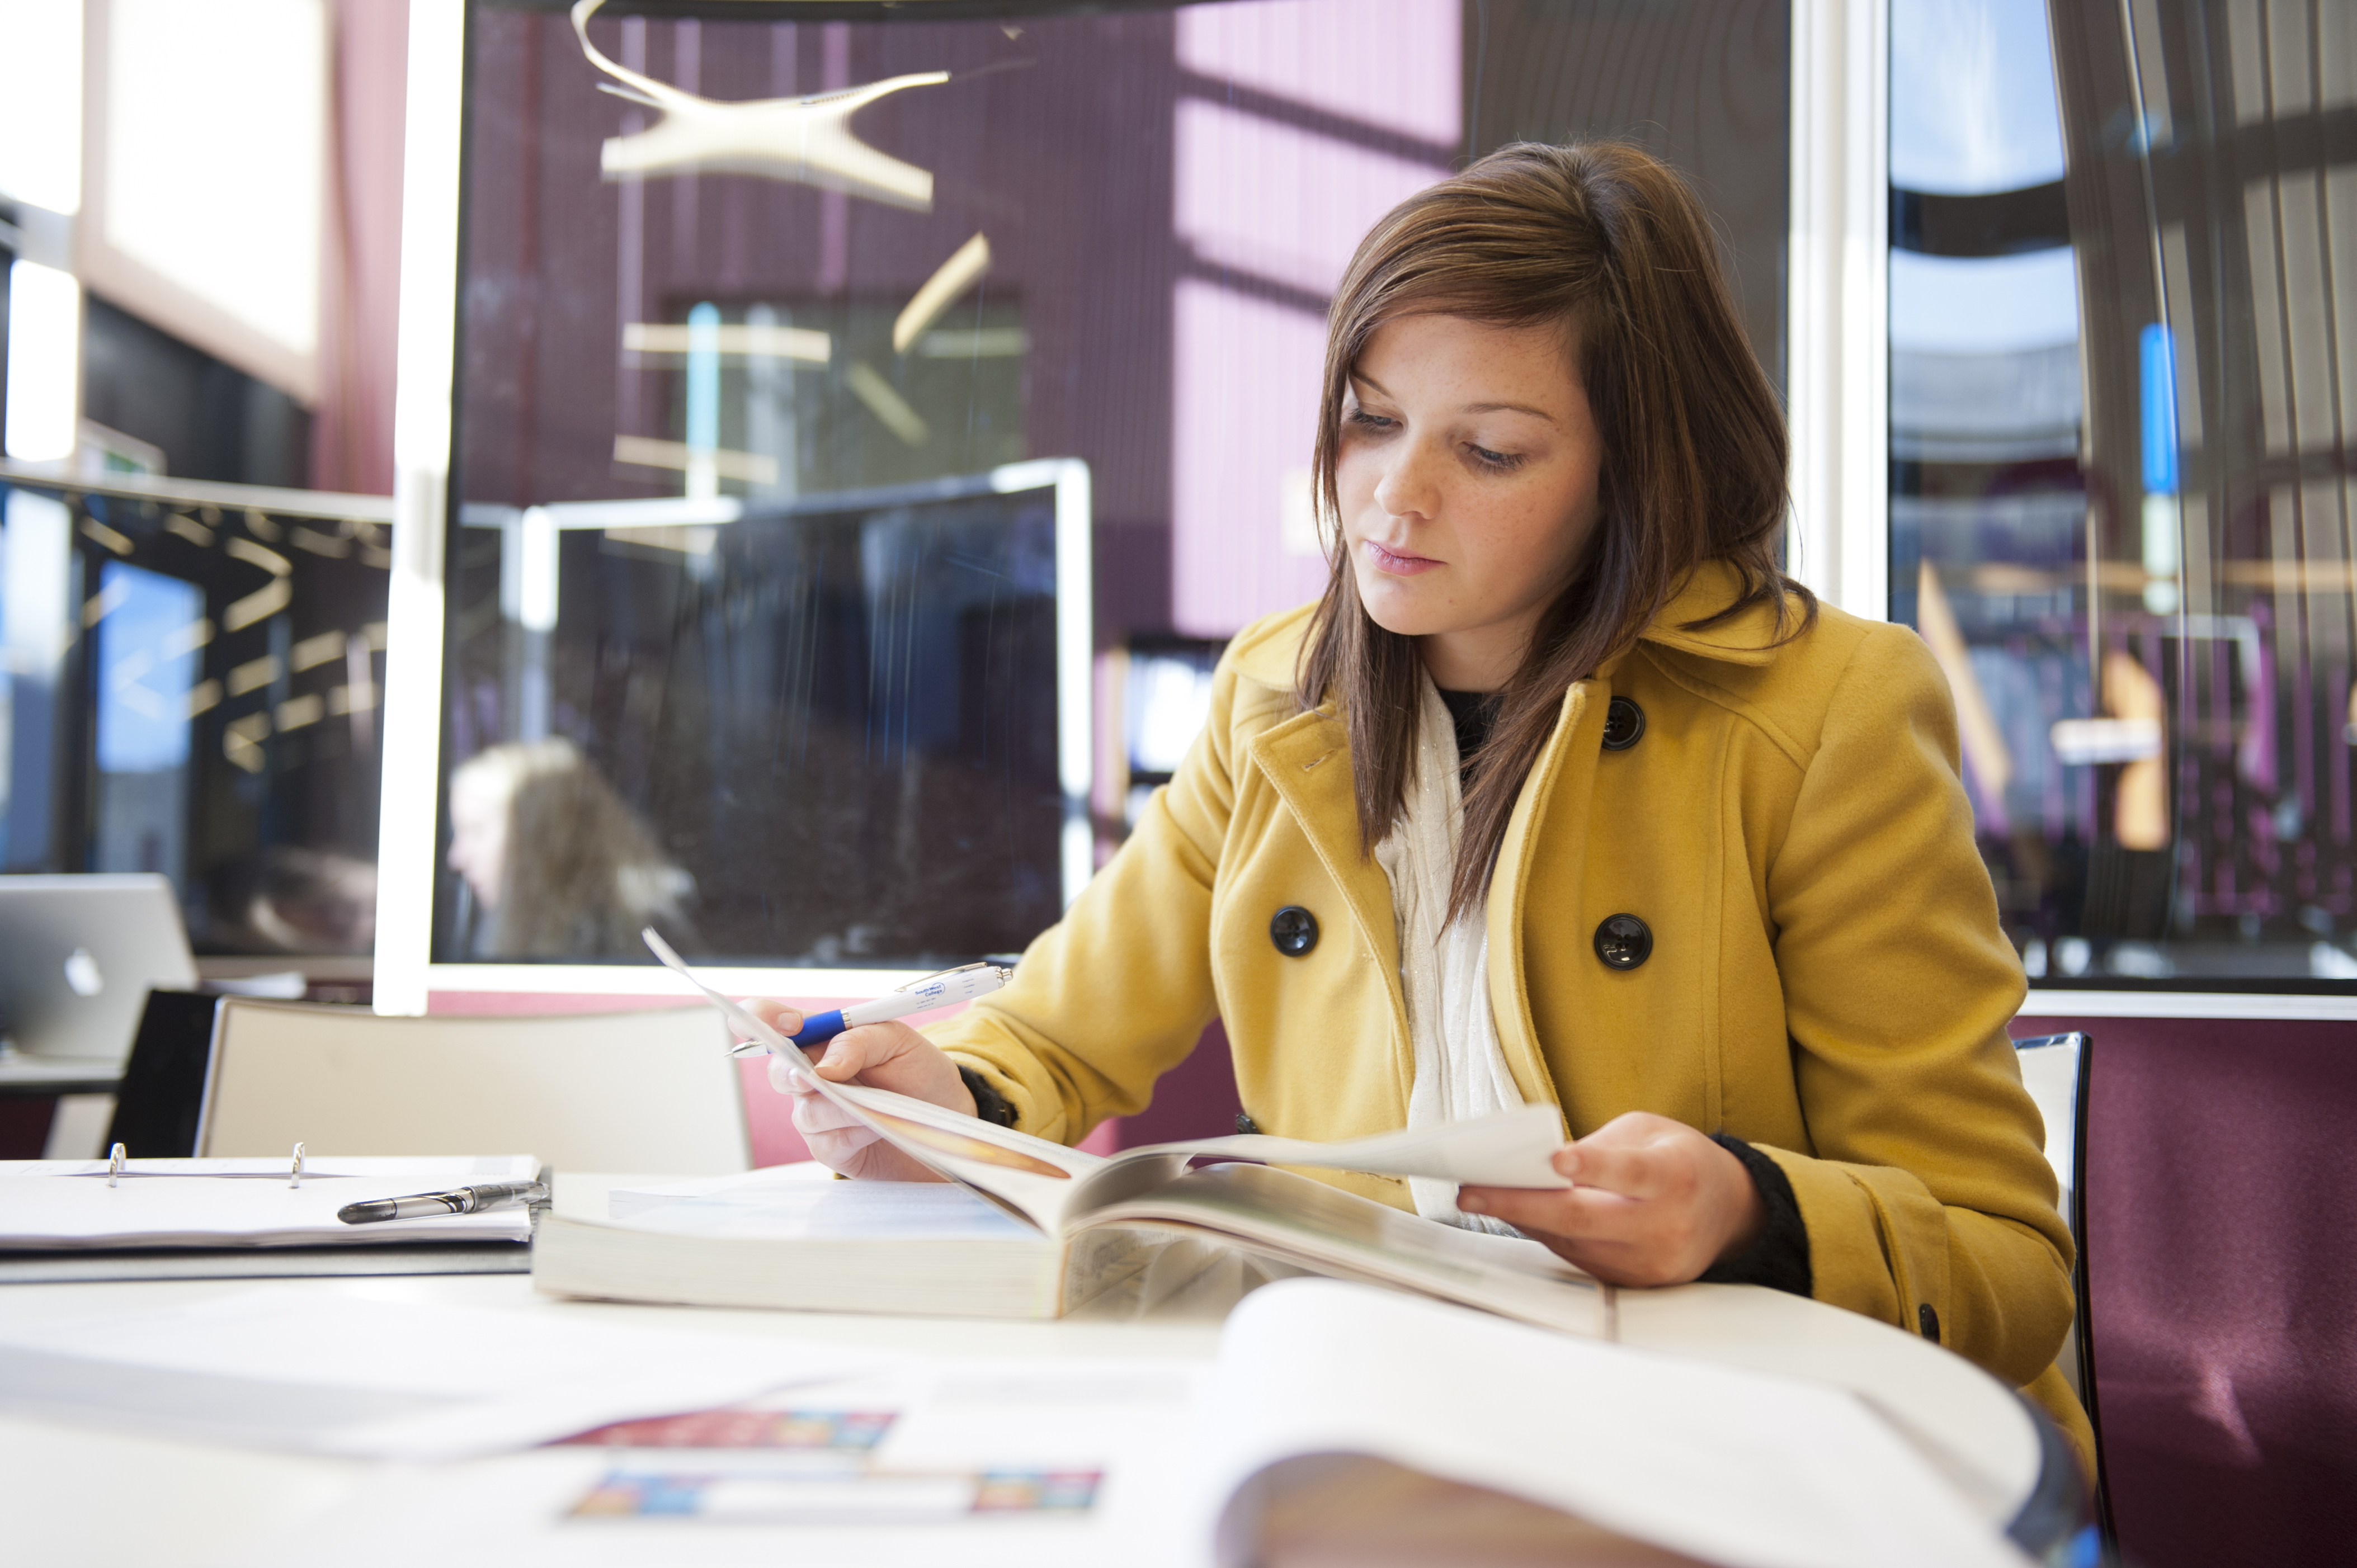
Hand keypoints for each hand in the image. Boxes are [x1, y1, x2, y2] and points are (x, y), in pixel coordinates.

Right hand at [740, 1001, 977, 1182]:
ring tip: (875, 1104)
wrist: (946, 1118)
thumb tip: (823, 1066)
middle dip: (792, 1073)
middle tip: (812, 1078)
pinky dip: (854, 1133)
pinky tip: (875, 1127)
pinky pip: (827, 1142)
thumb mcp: (898, 1041)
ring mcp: (819, 1113)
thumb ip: (859, 1041)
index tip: (788, 1025)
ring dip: (840, 1108)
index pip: (774, 1022)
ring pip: (806, 1111)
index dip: (764, 1018)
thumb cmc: (918, 1073)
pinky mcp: (831, 1147)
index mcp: (823, 1038)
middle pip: (779, 1071)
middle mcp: (813, 1074)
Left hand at [1455, 1112, 1767, 1287]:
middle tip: (1473, 1193)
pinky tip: (1517, 1218)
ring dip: (1522, 1222)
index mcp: (1677, 1176)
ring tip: (1481, 1200)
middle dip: (1521, 1205)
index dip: (1592, 1167)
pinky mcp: (1638, 1282)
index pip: (1630, 1173)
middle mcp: (1667, 1225)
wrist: (1728, 1211)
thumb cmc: (1680, 1160)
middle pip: (1585, 1219)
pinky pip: (1580, 1259)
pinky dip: (1546, 1237)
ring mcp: (1652, 1261)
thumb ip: (1600, 1146)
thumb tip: (1537, 1165)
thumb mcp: (1649, 1132)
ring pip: (1573, 1244)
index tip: (1554, 1160)